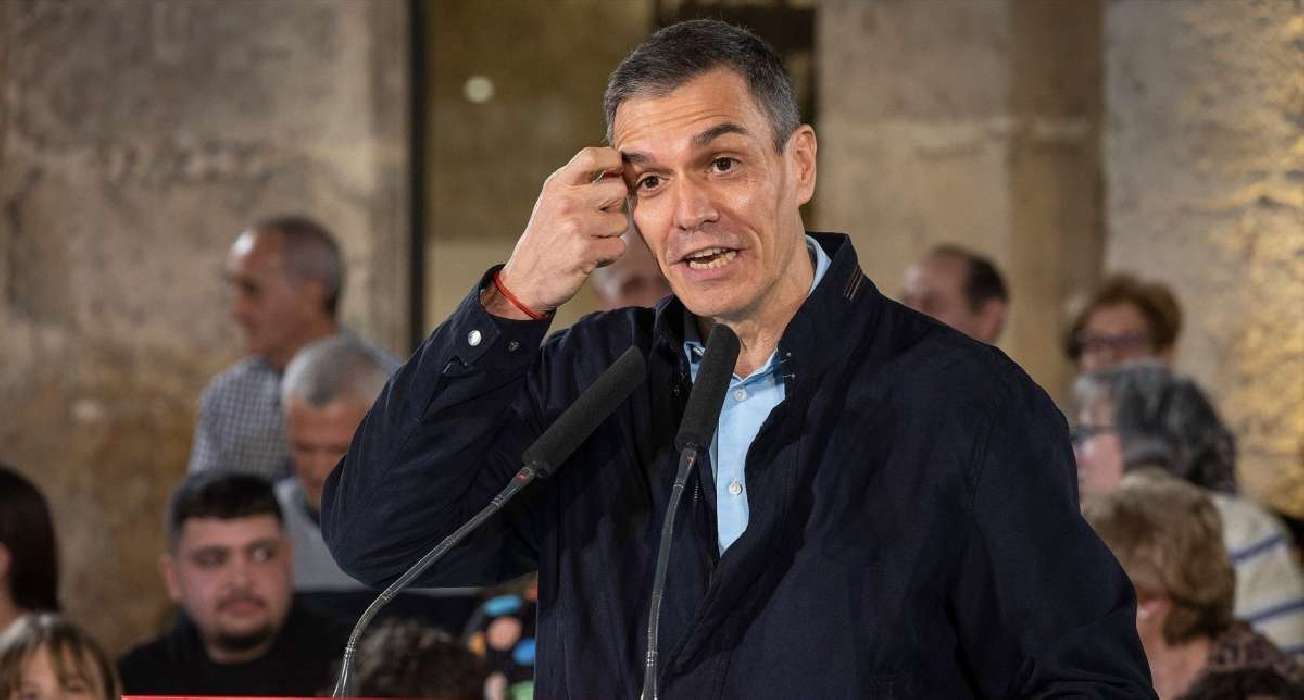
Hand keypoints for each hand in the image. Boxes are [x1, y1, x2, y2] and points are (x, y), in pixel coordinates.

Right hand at [484, 147, 628, 317]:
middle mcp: (565, 201)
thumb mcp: (552, 203)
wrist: (525, 279)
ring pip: (621, 222)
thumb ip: (579, 185)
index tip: (616, 170)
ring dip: (611, 235)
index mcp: (557, 186)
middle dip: (615, 206)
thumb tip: (618, 171)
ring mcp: (575, 226)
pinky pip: (618, 247)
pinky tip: (590, 257)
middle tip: (600, 220)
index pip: (591, 156)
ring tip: (590, 241)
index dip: (612, 160)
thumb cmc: (546, 239)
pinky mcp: (585, 251)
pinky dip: (609, 255)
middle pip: (618, 188)